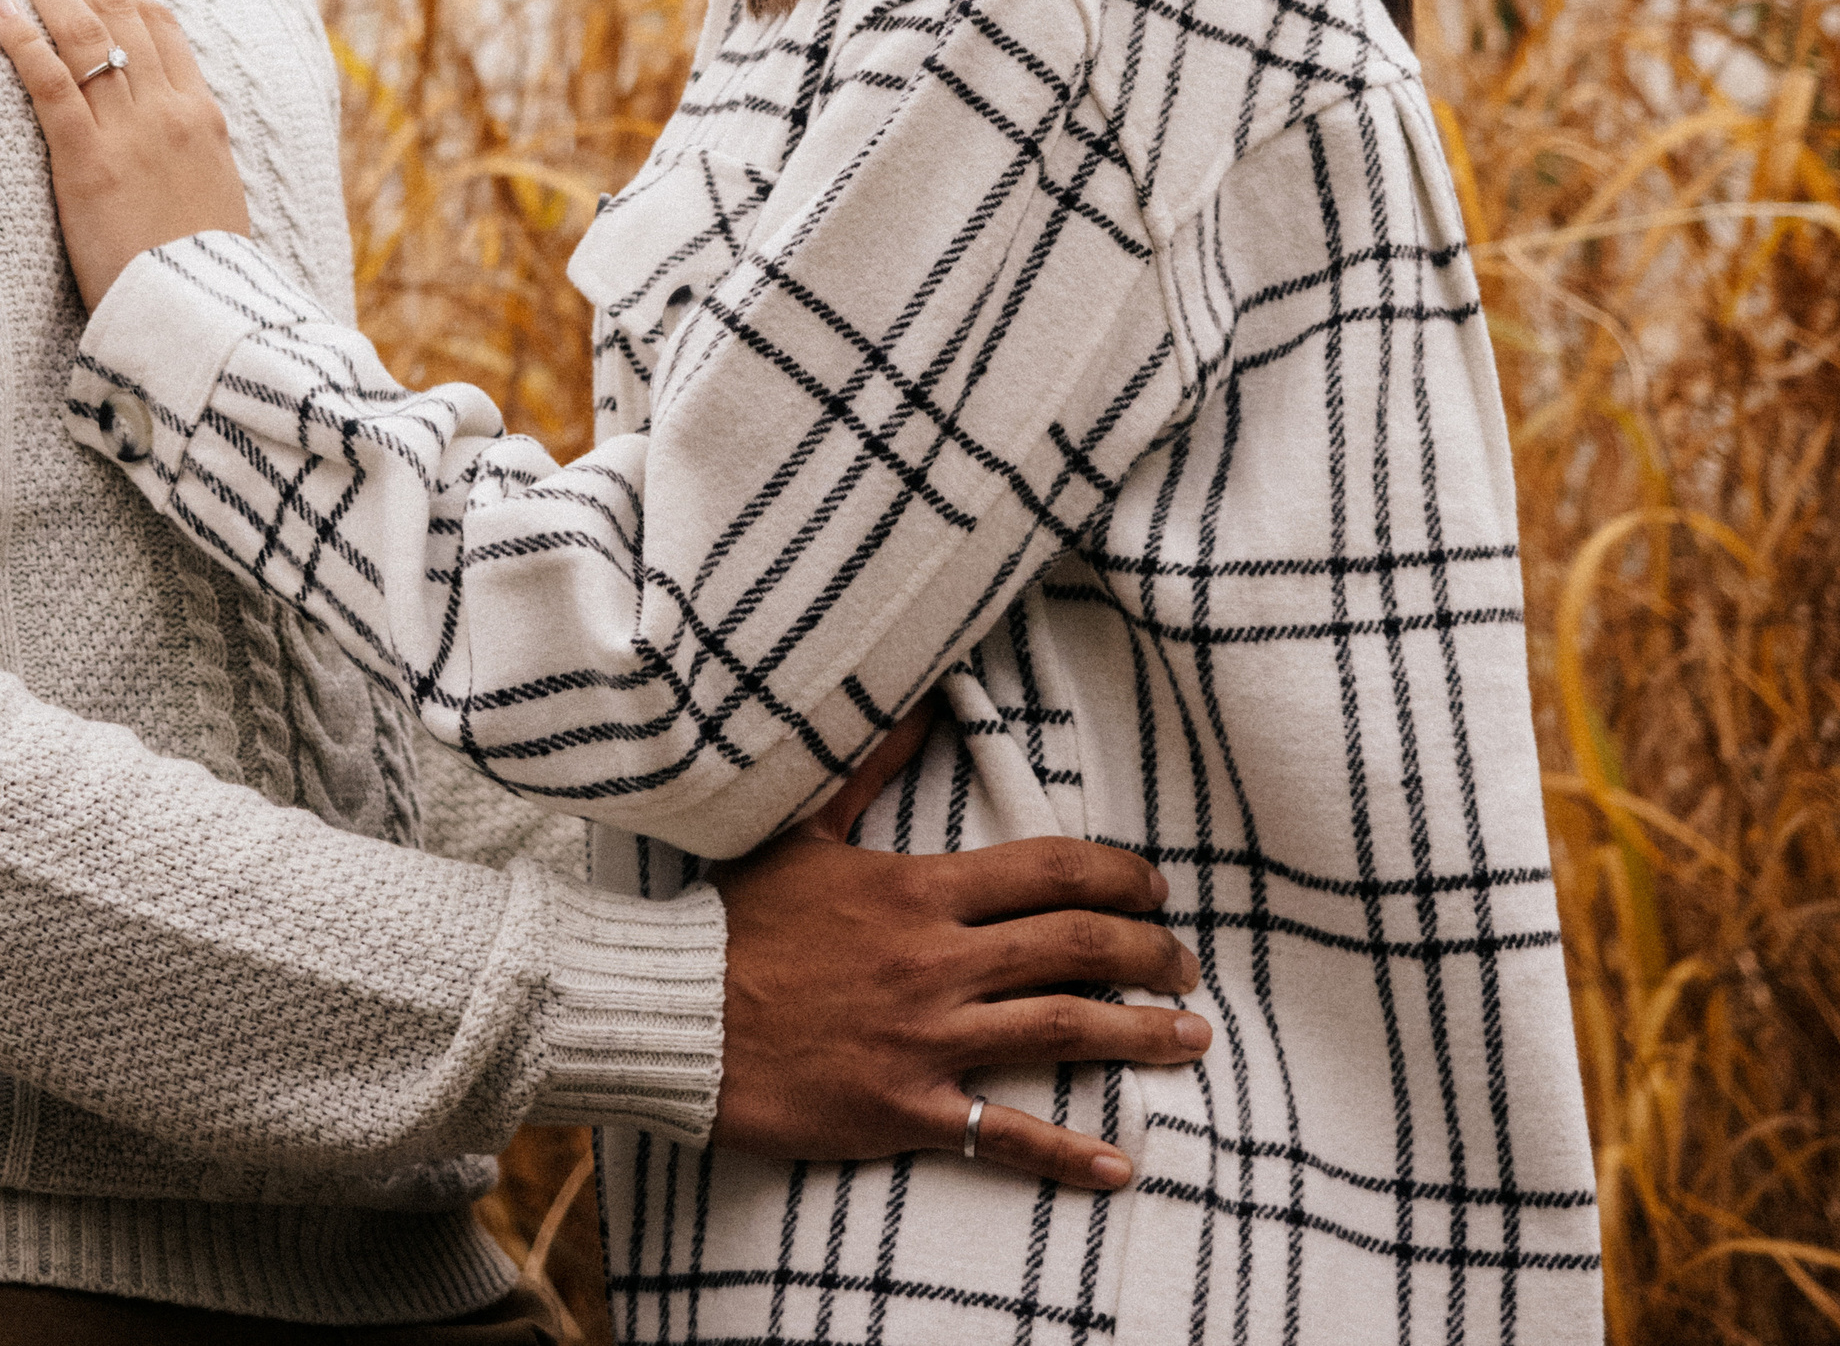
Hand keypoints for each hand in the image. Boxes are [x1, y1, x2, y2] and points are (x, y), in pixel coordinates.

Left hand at [0, 0, 249, 306]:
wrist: (205, 320)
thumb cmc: (206, 278)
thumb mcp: (216, 201)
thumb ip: (196, 159)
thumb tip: (181, 143)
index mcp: (204, 116)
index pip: (162, 27)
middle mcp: (170, 110)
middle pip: (120, 12)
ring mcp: (131, 133)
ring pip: (86, 33)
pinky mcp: (88, 163)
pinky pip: (50, 82)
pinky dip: (21, 38)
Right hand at [713, 718, 1206, 1183]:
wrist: (673, 1010)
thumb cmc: (737, 919)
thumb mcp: (803, 832)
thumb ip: (872, 768)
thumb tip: (923, 702)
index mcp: (917, 889)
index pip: (1047, 869)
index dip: (1116, 874)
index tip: (1154, 887)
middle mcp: (934, 960)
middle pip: (1073, 946)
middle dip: (1147, 952)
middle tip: (1184, 962)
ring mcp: (923, 1038)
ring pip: (1059, 1031)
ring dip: (1138, 1036)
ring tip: (1191, 1037)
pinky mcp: (901, 1109)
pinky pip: (1001, 1133)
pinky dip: (1068, 1152)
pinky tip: (1120, 1162)